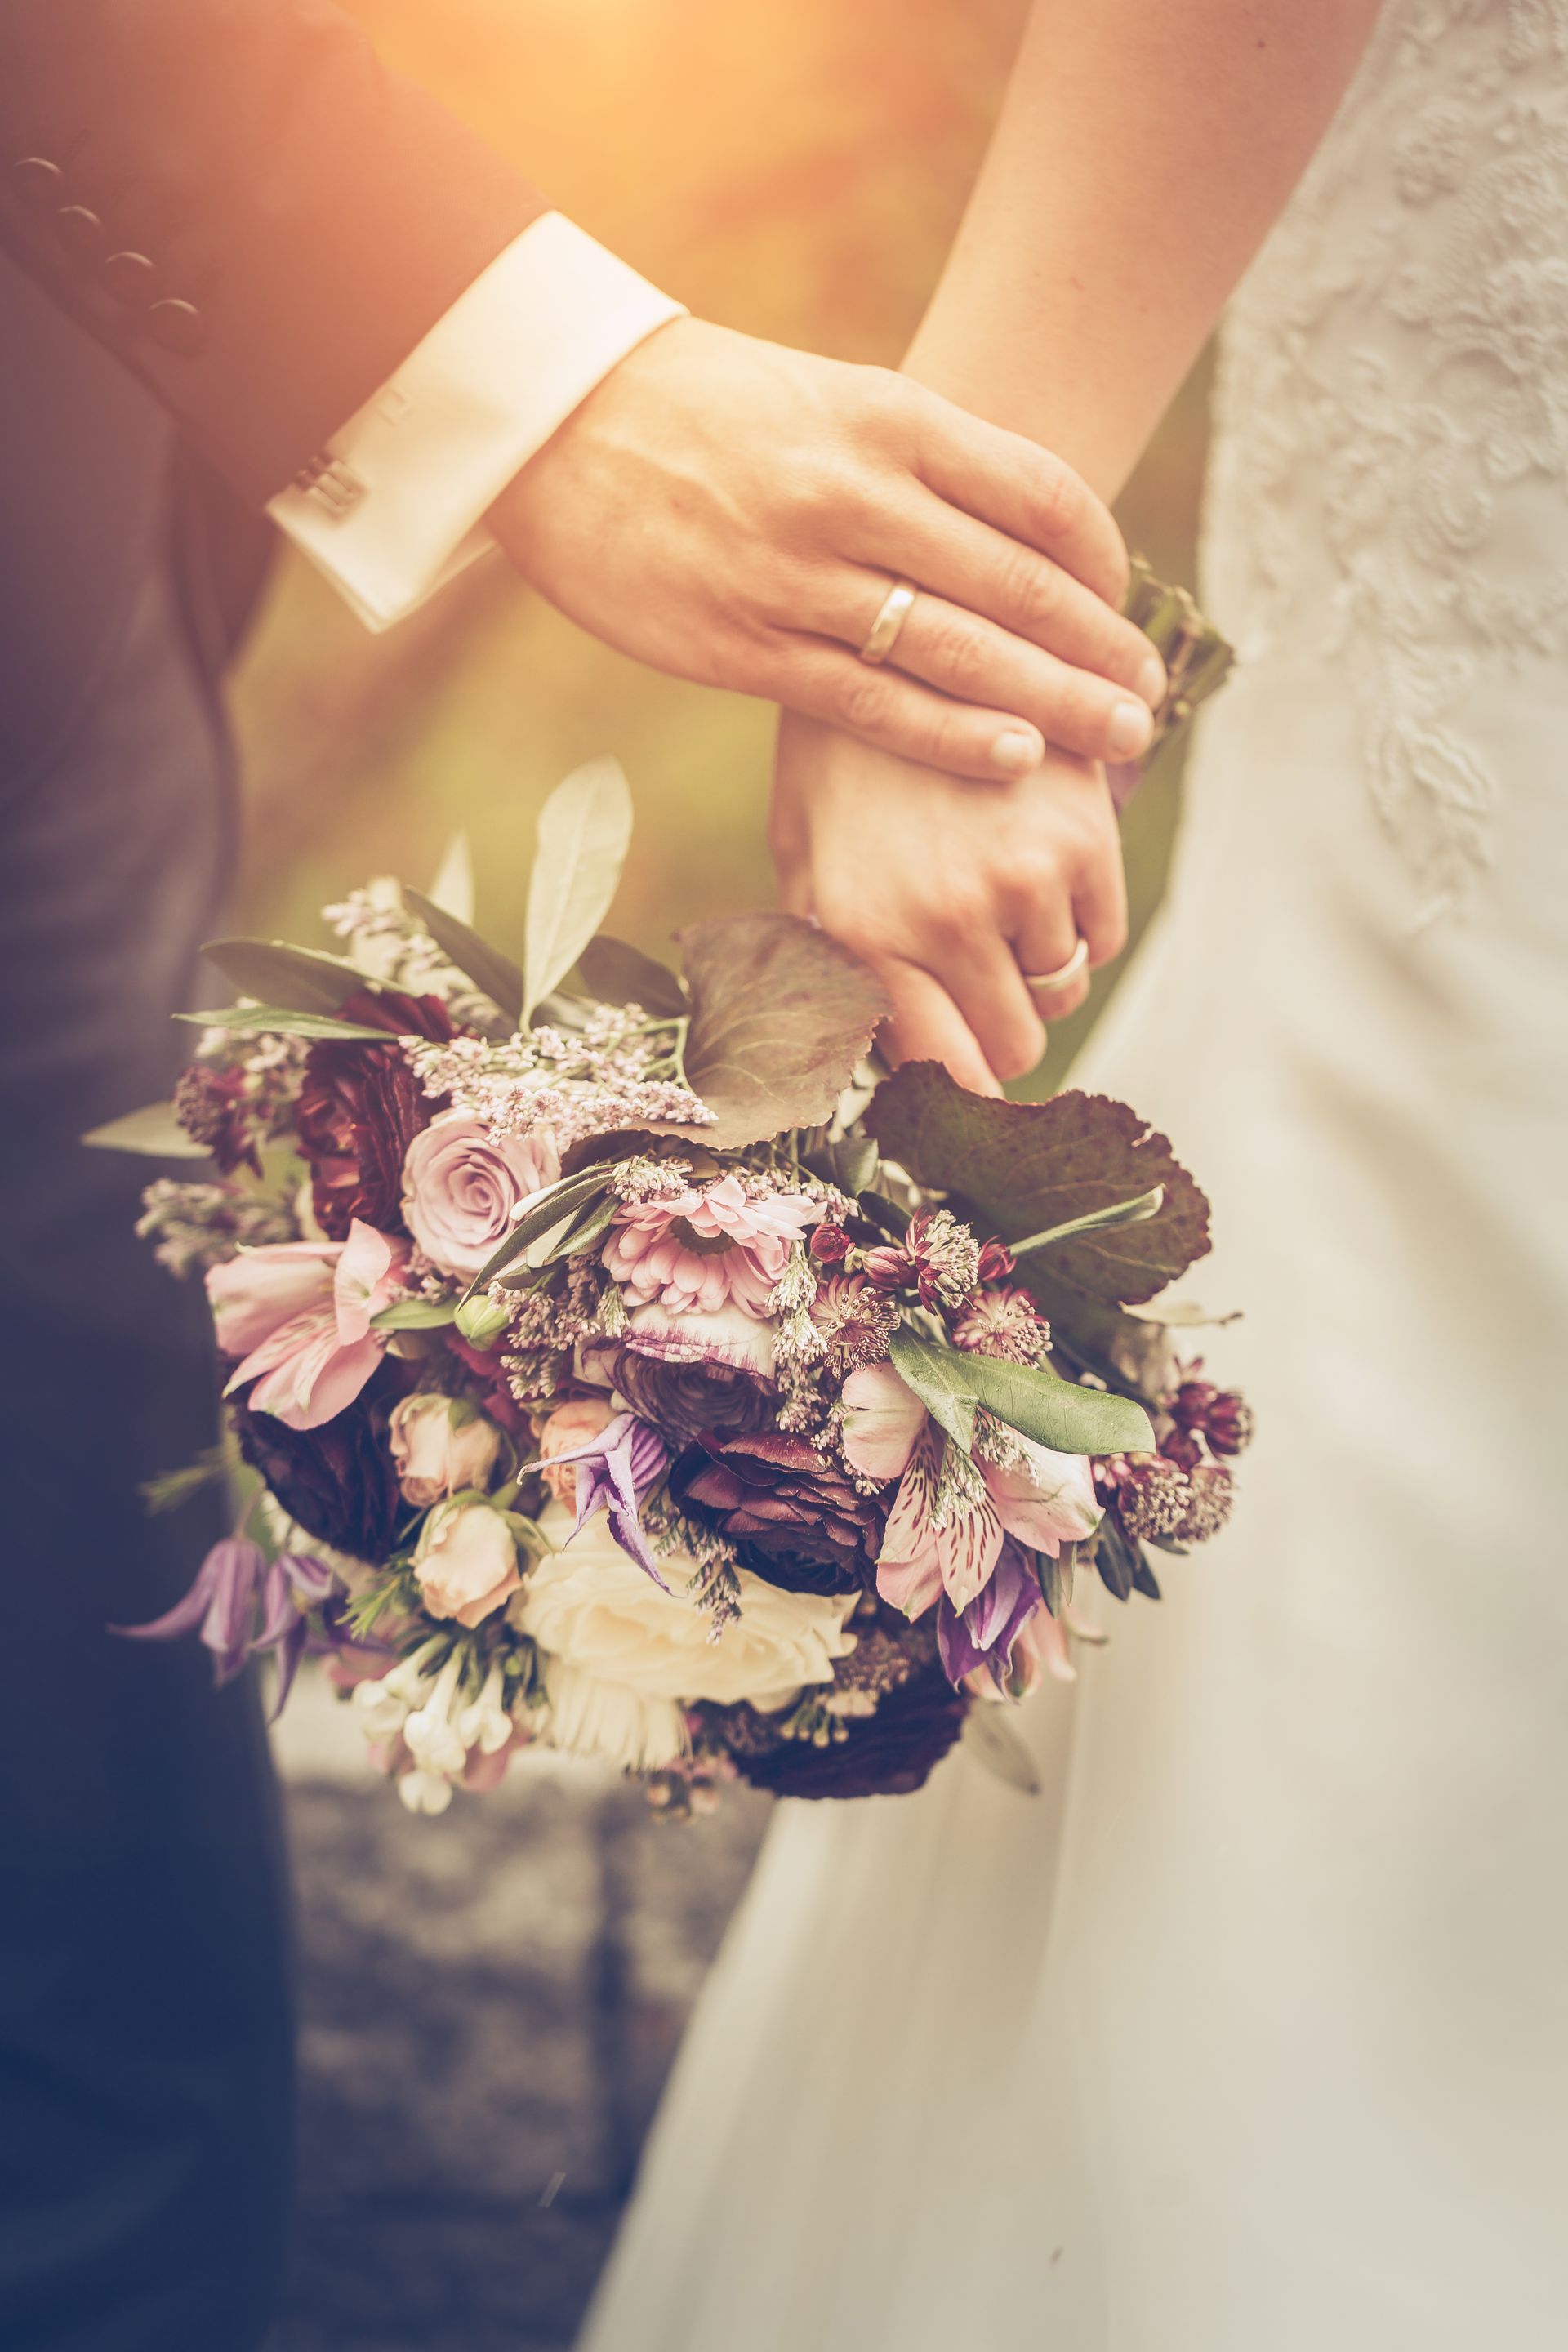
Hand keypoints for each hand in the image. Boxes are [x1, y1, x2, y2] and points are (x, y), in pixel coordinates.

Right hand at [489, 318, 1162, 779]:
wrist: (560, 422)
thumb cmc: (702, 408)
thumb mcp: (826, 398)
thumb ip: (917, 458)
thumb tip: (1011, 525)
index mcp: (888, 419)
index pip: (1038, 496)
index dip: (1100, 561)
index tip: (1125, 604)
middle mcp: (855, 493)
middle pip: (1018, 584)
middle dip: (1097, 651)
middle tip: (1148, 701)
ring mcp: (800, 574)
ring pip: (959, 652)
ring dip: (1049, 704)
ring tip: (1114, 743)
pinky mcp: (746, 644)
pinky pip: (873, 702)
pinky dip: (952, 735)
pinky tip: (1012, 761)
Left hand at [770, 711, 1126, 1093]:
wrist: (914, 624)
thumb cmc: (839, 752)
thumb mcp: (802, 854)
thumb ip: (832, 955)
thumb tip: (872, 1053)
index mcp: (862, 936)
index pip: (940, 1071)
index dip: (962, 1094)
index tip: (969, 1094)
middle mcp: (946, 921)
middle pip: (1015, 1046)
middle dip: (999, 1029)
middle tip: (980, 987)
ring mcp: (1022, 882)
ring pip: (1060, 990)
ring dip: (1035, 967)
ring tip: (998, 901)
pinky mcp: (1085, 839)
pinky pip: (1103, 938)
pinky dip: (1078, 923)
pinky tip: (1040, 869)